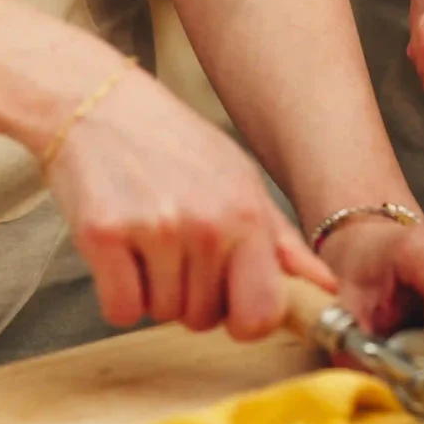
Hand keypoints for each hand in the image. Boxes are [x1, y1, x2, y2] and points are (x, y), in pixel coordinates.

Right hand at [41, 63, 335, 339]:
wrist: (99, 104)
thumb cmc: (173, 143)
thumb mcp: (240, 179)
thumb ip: (281, 241)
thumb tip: (325, 287)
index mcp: (246, 214)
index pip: (262, 312)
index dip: (245, 319)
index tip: (230, 305)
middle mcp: (205, 224)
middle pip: (203, 319)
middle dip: (190, 296)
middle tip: (176, 248)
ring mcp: (154, 230)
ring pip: (160, 315)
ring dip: (152, 291)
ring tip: (148, 239)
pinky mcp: (104, 236)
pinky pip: (120, 310)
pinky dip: (117, 294)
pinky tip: (121, 251)